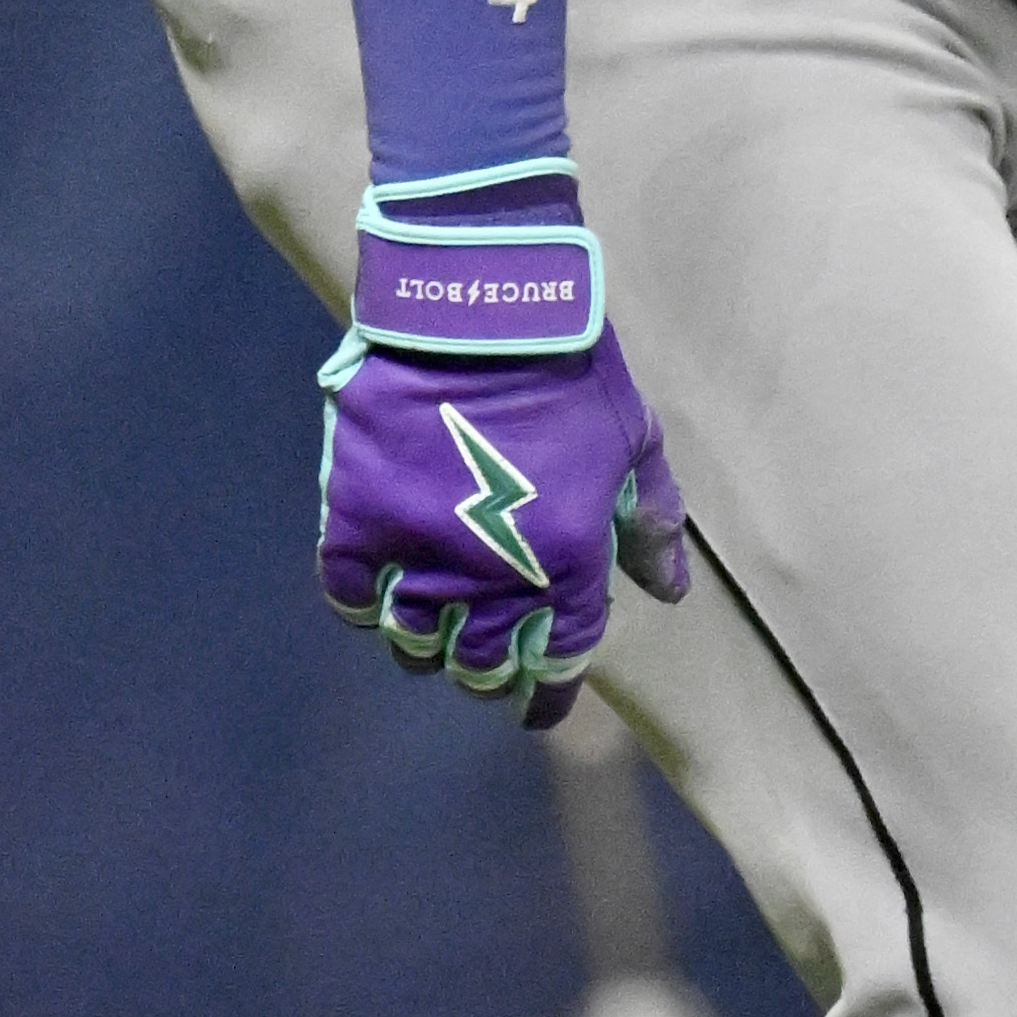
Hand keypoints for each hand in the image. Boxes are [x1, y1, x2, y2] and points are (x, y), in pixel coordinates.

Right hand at [315, 191, 688, 725]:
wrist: (484, 308)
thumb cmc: (573, 372)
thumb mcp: (635, 443)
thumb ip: (650, 524)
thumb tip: (667, 593)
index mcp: (567, 562)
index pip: (556, 660)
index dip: (546, 694)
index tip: (537, 709)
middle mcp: (493, 574)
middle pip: (480, 660)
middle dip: (486, 671)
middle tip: (484, 663)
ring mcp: (420, 549)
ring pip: (414, 637)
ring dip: (426, 645)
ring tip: (432, 633)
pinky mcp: (358, 516)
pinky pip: (349, 589)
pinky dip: (362, 604)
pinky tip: (376, 598)